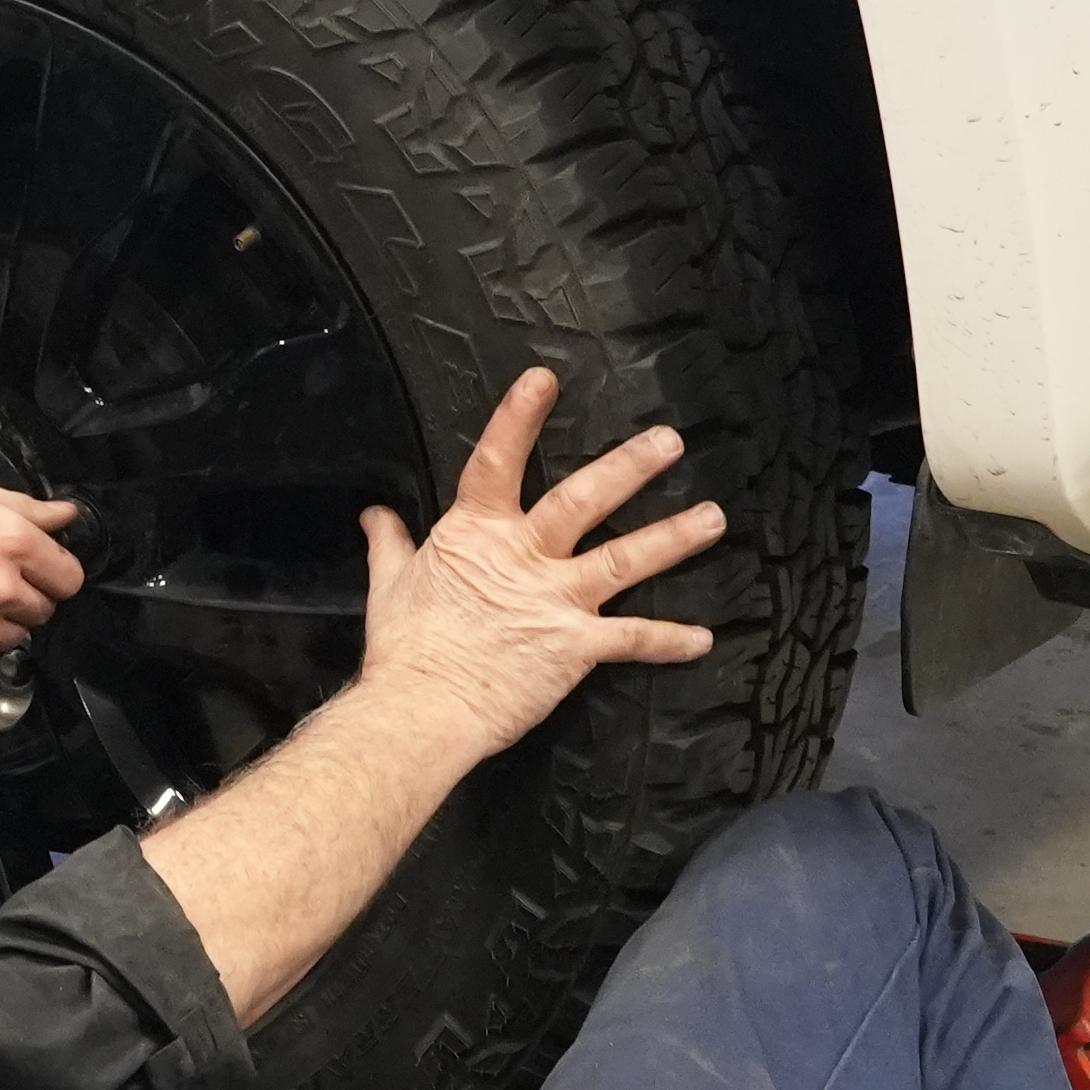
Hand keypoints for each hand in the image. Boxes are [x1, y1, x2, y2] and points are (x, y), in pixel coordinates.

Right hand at [353, 369, 721, 758]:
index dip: (518, 419)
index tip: (544, 380)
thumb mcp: (390, 586)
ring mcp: (554, 600)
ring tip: (713, 519)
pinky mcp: (575, 646)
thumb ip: (390, 544)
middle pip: (583, 499)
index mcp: (475, 534)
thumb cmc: (404, 650)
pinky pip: (630, 640)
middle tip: (670, 441)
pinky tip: (703, 639)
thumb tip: (375, 515)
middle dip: (629, 467)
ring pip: (624, 559)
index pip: (497, 462)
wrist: (420, 709)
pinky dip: (667, 641)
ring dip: (672, 538)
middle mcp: (523, 557)